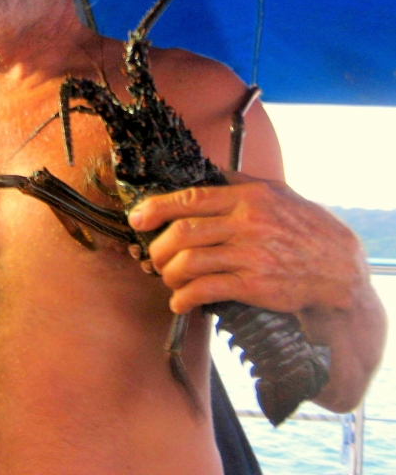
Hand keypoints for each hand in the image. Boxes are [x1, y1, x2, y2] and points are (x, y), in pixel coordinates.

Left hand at [128, 172, 369, 315]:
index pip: (190, 198)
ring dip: (168, 274)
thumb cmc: (302, 227)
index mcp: (247, 197)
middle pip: (183, 233)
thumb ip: (236, 181)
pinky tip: (179, 301)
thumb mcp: (274, 191)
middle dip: (159, 248)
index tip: (137, 219)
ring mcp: (250, 256)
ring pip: (189, 263)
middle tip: (154, 257)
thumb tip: (201, 172)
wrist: (338, 268)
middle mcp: (246, 223)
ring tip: (168, 278)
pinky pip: (205, 291)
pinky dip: (183, 298)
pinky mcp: (254, 286)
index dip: (156, 208)